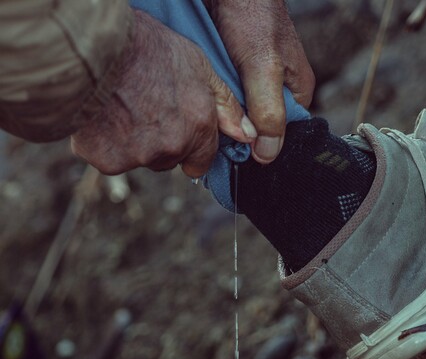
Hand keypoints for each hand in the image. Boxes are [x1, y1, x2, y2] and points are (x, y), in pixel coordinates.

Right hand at [71, 10, 256, 177]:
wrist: (96, 48)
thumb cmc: (148, 49)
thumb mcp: (199, 66)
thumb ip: (226, 106)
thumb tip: (248, 136)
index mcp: (199, 128)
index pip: (200, 163)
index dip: (187, 146)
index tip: (173, 128)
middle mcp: (174, 147)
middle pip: (168, 160)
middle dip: (159, 143)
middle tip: (143, 108)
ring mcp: (140, 156)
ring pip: (139, 159)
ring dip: (132, 143)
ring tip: (121, 107)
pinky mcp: (108, 160)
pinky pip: (108, 158)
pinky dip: (103, 143)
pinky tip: (101, 115)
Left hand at [208, 0, 314, 162]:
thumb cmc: (252, 15)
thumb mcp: (264, 69)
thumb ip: (269, 112)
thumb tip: (267, 156)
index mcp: (297, 92)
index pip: (281, 134)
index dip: (259, 146)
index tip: (234, 154)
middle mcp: (278, 88)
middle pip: (258, 124)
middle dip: (237, 131)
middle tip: (212, 138)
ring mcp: (255, 78)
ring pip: (240, 110)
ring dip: (223, 116)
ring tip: (204, 119)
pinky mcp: (235, 68)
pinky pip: (226, 93)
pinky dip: (215, 98)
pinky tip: (201, 100)